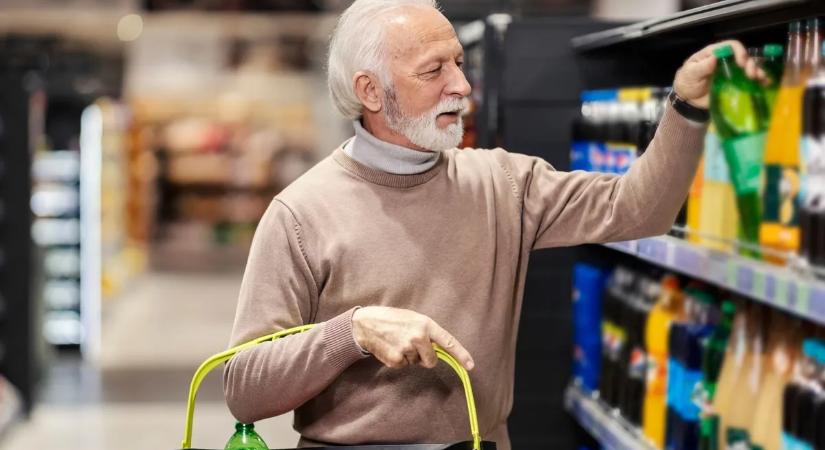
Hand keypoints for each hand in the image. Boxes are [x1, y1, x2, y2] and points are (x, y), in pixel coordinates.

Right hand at [352, 306, 474, 370]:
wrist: (366, 323)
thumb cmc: (392, 319)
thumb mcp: (413, 319)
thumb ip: (427, 332)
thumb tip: (438, 350)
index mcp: (425, 324)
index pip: (448, 342)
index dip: (461, 355)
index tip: (470, 365)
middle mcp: (418, 337)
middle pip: (431, 360)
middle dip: (425, 358)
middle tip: (411, 345)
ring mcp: (407, 349)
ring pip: (415, 363)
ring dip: (408, 356)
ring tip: (396, 342)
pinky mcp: (396, 360)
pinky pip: (403, 366)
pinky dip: (397, 360)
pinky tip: (390, 348)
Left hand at [673, 40, 766, 108]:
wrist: (687, 99)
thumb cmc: (687, 82)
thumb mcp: (690, 74)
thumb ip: (701, 67)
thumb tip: (714, 58)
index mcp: (714, 53)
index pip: (731, 46)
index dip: (739, 52)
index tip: (741, 63)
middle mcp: (726, 61)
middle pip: (744, 56)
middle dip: (750, 63)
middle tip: (751, 74)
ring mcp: (732, 72)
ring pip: (749, 67)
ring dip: (758, 71)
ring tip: (760, 79)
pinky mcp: (735, 84)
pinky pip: (749, 81)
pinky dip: (759, 81)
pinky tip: (765, 84)